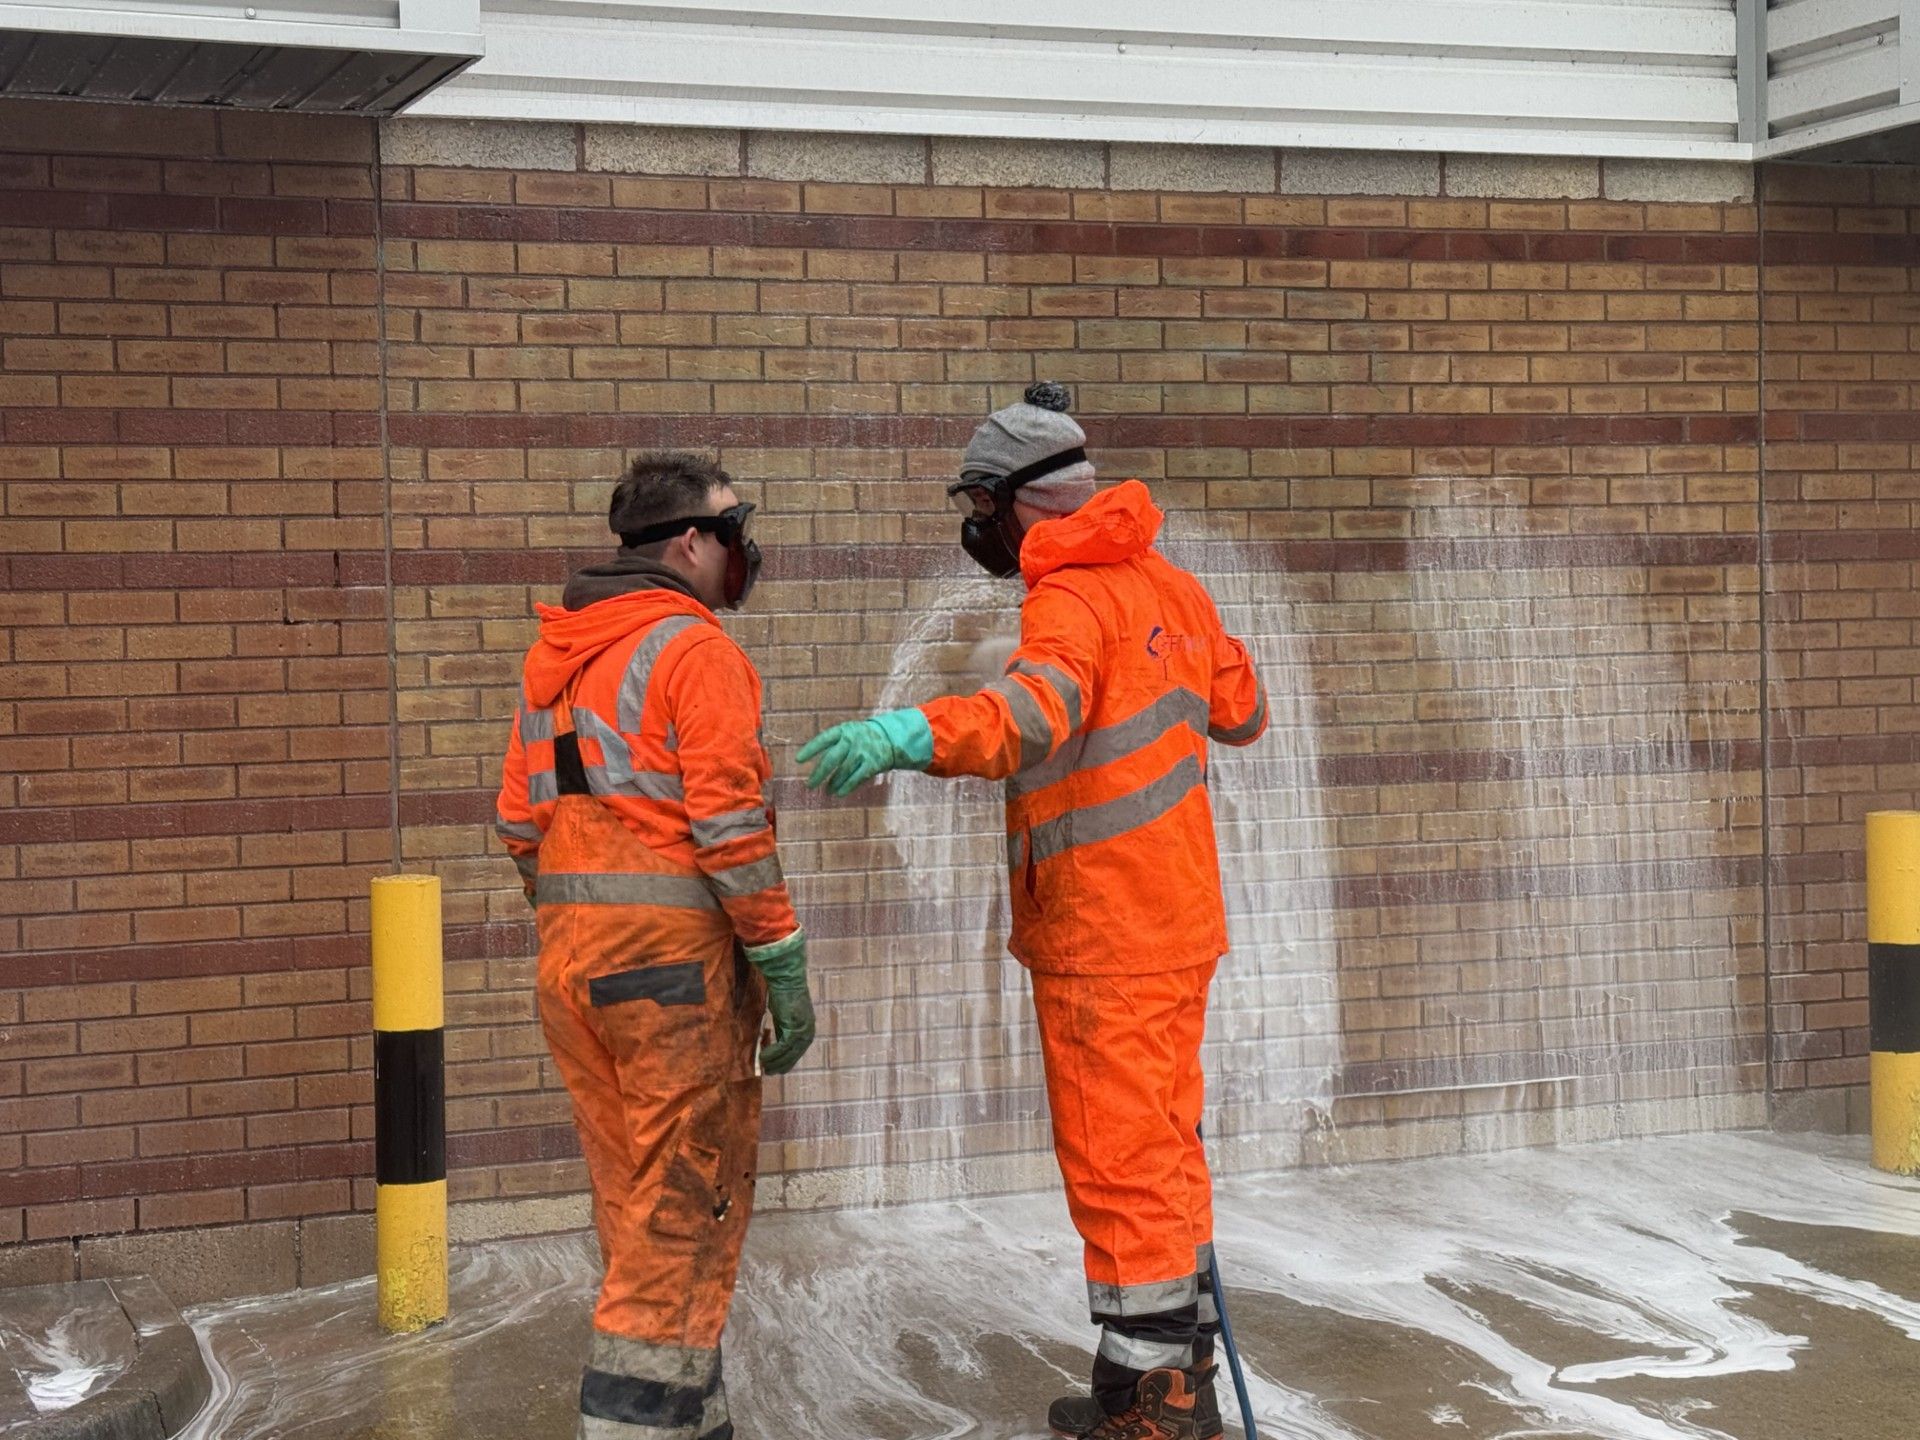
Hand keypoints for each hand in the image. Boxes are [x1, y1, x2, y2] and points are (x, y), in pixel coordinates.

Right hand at [745, 931, 814, 1074]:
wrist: (786, 979)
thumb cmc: (783, 994)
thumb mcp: (783, 1016)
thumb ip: (783, 1029)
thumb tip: (775, 1042)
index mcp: (807, 1029)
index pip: (796, 1052)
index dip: (784, 1061)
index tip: (773, 1068)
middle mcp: (808, 1032)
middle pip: (794, 1056)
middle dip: (780, 1065)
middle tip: (767, 1072)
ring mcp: (803, 1030)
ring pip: (788, 1054)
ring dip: (775, 1062)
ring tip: (763, 1067)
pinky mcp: (795, 1028)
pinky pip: (783, 1046)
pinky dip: (772, 1053)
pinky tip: (762, 1057)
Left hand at [797, 719, 895, 795]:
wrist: (889, 737)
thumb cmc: (859, 738)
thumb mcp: (846, 733)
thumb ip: (832, 746)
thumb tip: (813, 767)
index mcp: (843, 730)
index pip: (823, 739)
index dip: (810, 749)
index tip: (798, 760)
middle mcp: (852, 740)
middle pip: (832, 759)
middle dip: (819, 773)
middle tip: (809, 785)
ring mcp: (863, 752)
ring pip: (843, 771)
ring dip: (833, 783)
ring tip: (826, 791)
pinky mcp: (872, 764)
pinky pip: (857, 778)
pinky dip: (846, 787)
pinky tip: (838, 794)